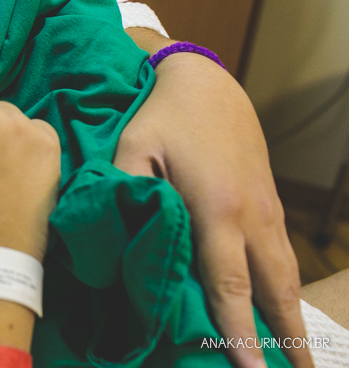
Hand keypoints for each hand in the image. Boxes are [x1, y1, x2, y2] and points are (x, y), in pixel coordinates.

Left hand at [115, 42, 311, 367]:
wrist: (205, 82)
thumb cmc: (161, 117)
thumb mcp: (132, 148)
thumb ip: (127, 194)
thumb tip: (119, 241)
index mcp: (216, 208)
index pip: (230, 285)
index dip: (240, 332)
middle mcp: (252, 216)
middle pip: (274, 291)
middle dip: (287, 341)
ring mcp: (267, 210)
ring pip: (287, 276)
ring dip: (294, 321)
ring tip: (301, 360)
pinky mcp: (271, 203)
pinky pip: (284, 257)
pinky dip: (289, 291)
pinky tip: (288, 313)